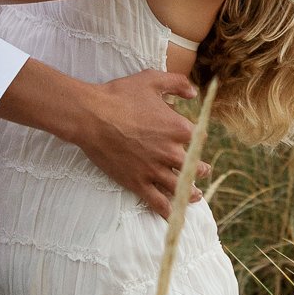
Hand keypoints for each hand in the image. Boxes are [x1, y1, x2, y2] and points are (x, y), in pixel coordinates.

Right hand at [78, 70, 212, 217]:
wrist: (92, 116)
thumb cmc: (120, 95)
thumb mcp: (152, 79)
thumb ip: (176, 83)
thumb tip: (194, 92)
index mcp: (178, 128)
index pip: (199, 138)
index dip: (198, 140)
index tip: (195, 142)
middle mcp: (171, 152)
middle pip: (195, 167)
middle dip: (200, 170)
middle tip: (202, 172)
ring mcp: (154, 169)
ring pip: (180, 187)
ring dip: (191, 193)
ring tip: (195, 196)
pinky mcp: (137, 182)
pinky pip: (158, 202)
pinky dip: (167, 210)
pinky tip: (172, 214)